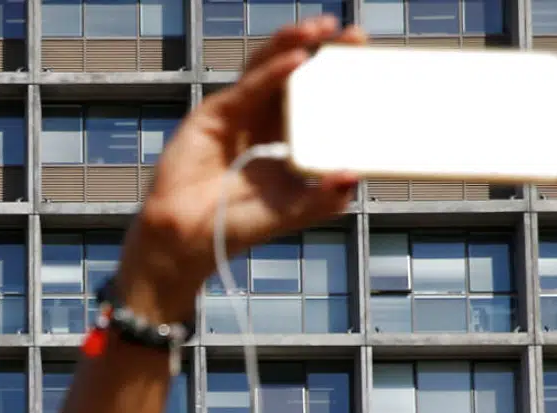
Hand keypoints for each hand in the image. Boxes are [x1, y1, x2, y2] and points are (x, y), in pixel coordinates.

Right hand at [119, 17, 364, 318]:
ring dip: (295, 44)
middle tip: (354, 34)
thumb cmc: (237, 225)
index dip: (341, 77)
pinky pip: (249, 86)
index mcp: (287, 139)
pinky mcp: (215, 113)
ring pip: (270, 67)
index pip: (319, 98)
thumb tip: (355, 175)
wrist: (187, 238)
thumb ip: (325, 198)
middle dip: (325, 50)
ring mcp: (240, 113)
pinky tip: (297, 59)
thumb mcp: (292, 212)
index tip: (368, 60)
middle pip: (298, 74)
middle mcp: (265, 120)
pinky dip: (273, 70)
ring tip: (322, 29)